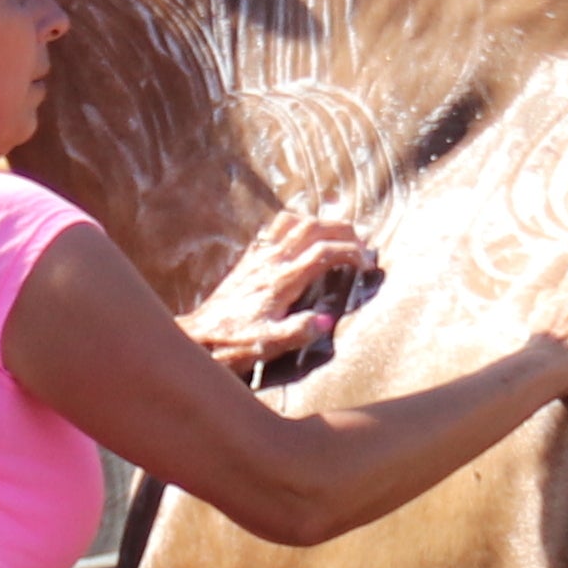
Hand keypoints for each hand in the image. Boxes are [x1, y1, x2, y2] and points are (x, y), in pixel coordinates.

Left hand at [177, 212, 373, 376]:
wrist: (200, 337)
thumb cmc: (235, 344)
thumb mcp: (268, 345)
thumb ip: (297, 332)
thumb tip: (326, 320)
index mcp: (282, 280)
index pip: (323, 251)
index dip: (350, 252)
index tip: (368, 263)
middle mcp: (271, 261)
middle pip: (312, 227)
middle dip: (342, 229)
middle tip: (363, 243)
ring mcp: (258, 257)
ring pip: (293, 222)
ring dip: (320, 222)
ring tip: (339, 234)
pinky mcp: (249, 260)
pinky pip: (276, 228)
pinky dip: (297, 224)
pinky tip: (305, 237)